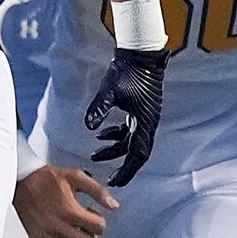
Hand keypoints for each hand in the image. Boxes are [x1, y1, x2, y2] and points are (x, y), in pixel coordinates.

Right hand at [16, 163, 114, 237]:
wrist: (22, 181)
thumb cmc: (46, 179)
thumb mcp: (76, 177)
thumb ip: (98, 191)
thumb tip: (113, 205)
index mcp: (69, 210)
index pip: (98, 227)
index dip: (100, 221)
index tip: (93, 215)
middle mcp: (57, 226)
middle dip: (93, 236)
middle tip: (88, 228)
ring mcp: (47, 236)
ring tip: (78, 236)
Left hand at [83, 46, 170, 188]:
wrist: (141, 55)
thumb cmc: (128, 71)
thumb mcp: (110, 90)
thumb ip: (99, 108)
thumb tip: (88, 127)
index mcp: (145, 121)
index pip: (138, 154)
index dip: (128, 170)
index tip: (116, 182)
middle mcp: (148, 122)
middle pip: (137, 152)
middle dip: (123, 167)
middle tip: (110, 179)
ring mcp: (145, 117)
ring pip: (132, 141)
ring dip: (115, 150)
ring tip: (95, 155)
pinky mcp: (140, 110)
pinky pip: (130, 130)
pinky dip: (116, 136)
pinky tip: (100, 134)